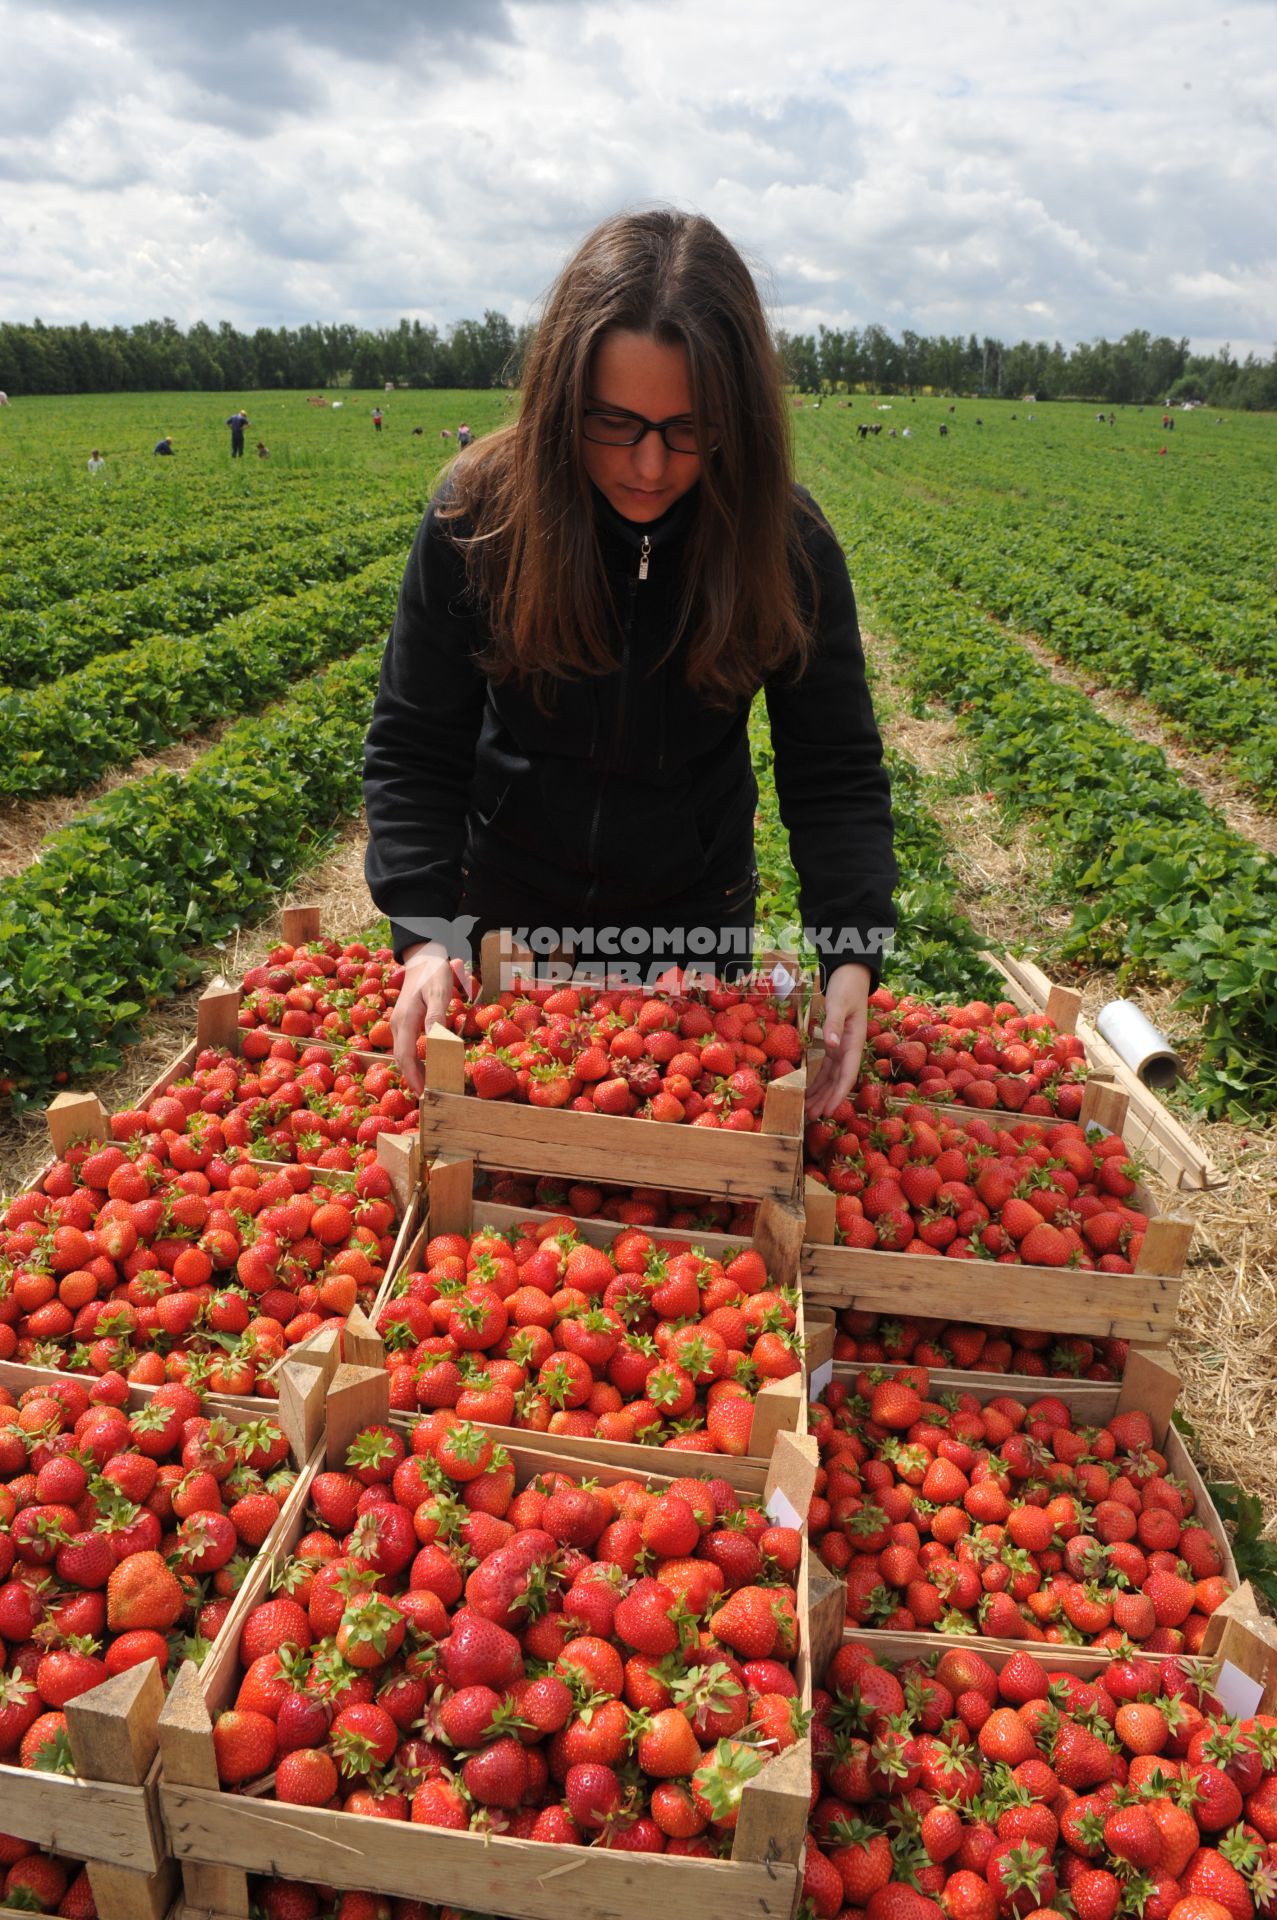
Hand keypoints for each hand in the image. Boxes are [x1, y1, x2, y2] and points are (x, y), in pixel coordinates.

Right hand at [391, 941, 456, 1096]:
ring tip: (427, 1091)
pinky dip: (413, 1063)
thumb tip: (436, 1038)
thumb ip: (437, 1014)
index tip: (423, 1094)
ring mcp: (398, 1025)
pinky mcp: (403, 1025)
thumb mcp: (439, 991)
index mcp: (405, 1020)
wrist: (422, 958)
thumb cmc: (433, 974)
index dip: (414, 1077)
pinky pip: (405, 1049)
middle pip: (401, 1060)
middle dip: (412, 1081)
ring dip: (412, 1074)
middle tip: (427, 1101)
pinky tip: (424, 1071)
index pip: (406, 1056)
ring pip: (402, 1056)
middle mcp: (397, 1026)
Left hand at [805, 962, 871, 1116]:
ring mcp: (841, 1048)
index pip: (847, 1075)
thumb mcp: (840, 1003)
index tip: (829, 1111)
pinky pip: (825, 1067)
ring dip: (820, 1094)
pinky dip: (817, 1080)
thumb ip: (835, 1024)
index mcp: (853, 1043)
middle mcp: (848, 1049)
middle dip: (826, 1100)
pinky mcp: (833, 1044)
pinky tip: (808, 1090)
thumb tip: (832, 1046)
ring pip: (830, 1077)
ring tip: (807, 1110)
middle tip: (811, 1118)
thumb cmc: (847, 987)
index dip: (838, 1095)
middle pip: (837, 1081)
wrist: (851, 974)